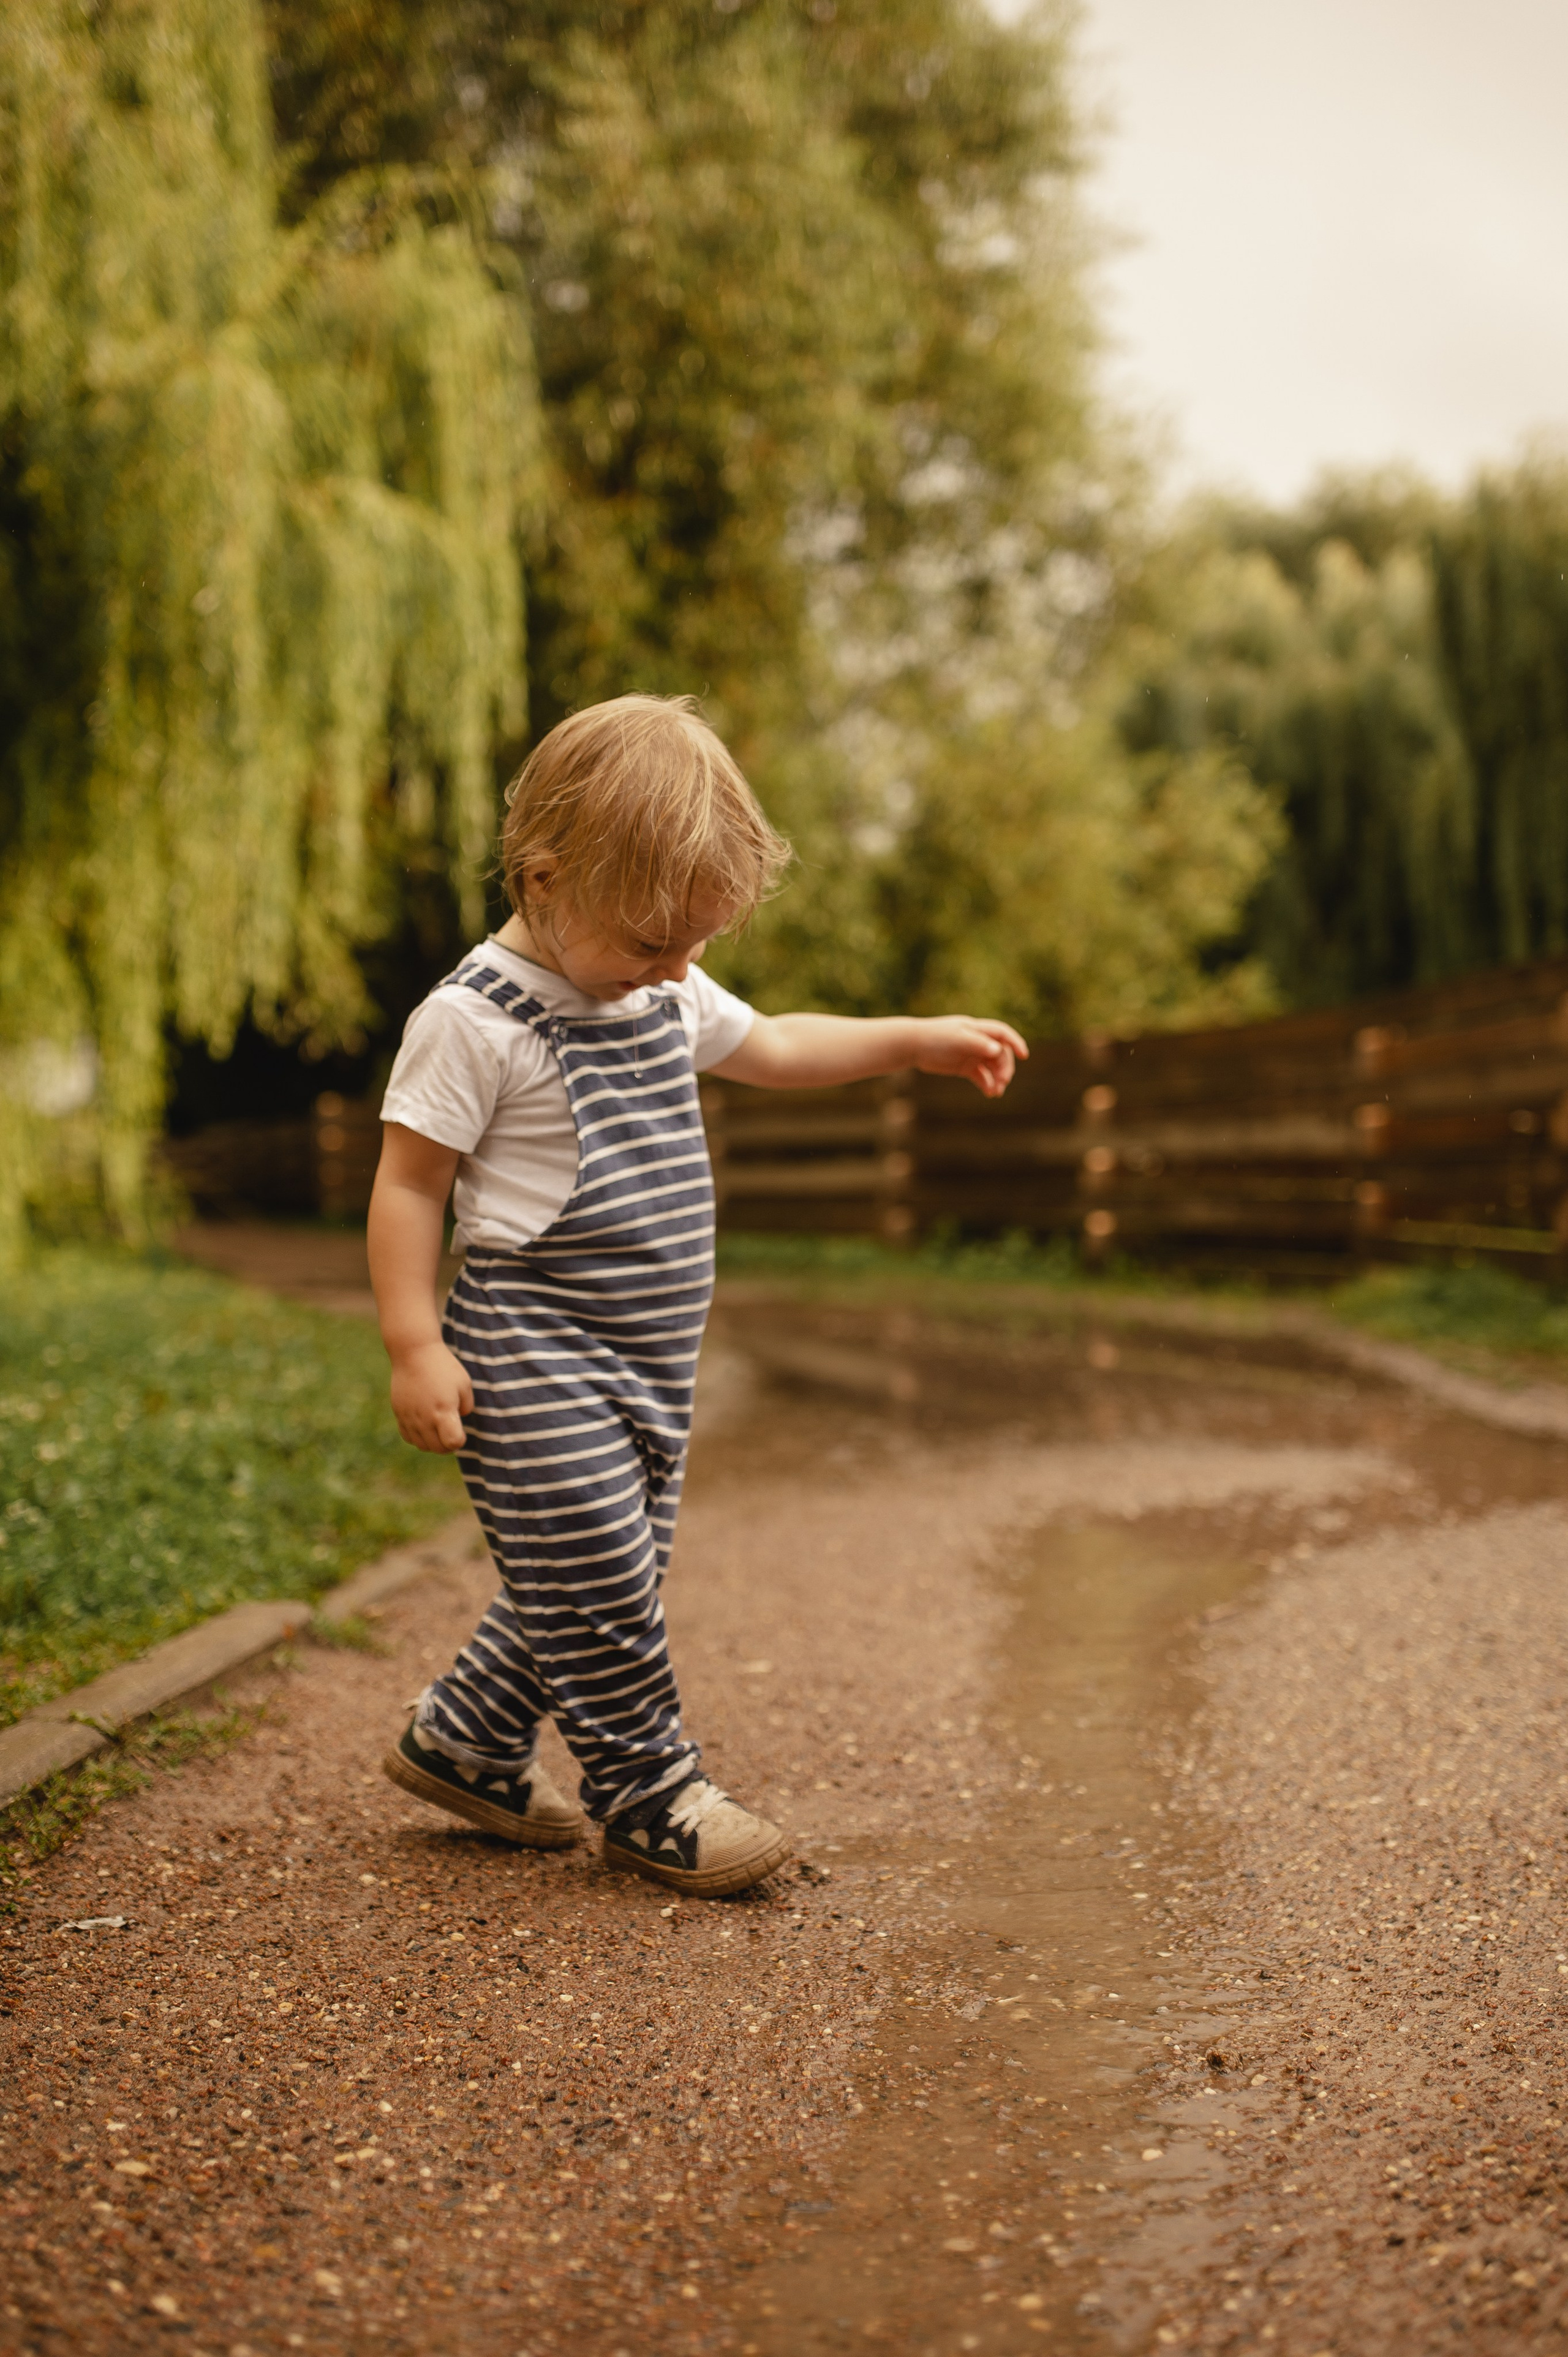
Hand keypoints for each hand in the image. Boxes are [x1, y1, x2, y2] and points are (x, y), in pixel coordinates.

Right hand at [389, 1341, 473, 1452]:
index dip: (460, 1440)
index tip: (461, 1429)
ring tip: (439, 1429)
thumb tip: (459, 1419)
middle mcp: (425, 1418)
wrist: (414, 1352)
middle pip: (437, 1448)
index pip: (453, 1443)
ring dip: (433, 1443)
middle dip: (448, 1445)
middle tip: (452, 1431)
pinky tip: (424, 1425)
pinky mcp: (399, 1413)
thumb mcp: (464, 1384)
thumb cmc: (443, 1366)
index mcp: (443, 1411)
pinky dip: (418, 1437)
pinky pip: (408, 1437)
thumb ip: (466, 1406)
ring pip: (422, 1445)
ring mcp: (409, 1417)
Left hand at [913, 1016, 1027, 1097]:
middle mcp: (978, 1042)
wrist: (913, 1045)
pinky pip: (981, 1076)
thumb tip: (998, 1050)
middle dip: (1005, 1068)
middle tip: (1003, 1082)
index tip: (1024, 1056)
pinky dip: (987, 1084)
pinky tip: (989, 1093)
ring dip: (997, 1078)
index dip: (1015, 1043)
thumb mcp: (957, 1039)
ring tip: (996, 1091)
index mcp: (978, 1030)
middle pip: (1000, 1054)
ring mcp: (971, 1055)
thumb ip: (978, 1044)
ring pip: (992, 1067)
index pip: (1003, 1034)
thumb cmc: (935, 1038)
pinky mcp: (964, 1067)